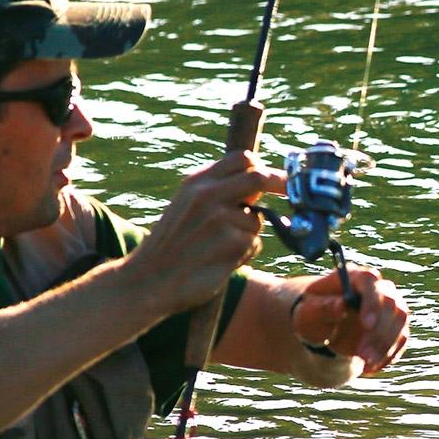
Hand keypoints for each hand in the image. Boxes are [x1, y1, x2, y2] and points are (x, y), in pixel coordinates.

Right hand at [129, 153, 285, 314]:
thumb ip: (217, 192)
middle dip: (280, 184)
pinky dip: (243, 255)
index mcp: (196, 182)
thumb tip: (257, 184)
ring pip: (256, 221)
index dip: (263, 167)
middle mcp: (207, 195)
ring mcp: (219, 219)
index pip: (241, 159)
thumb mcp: (186, 206)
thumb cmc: (173, 245)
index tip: (278, 176)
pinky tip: (219, 261)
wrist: (149, 280)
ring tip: (219, 248)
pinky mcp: (230, 244)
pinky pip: (253, 245)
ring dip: (247, 236)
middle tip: (290, 193)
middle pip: (258, 178)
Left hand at [291, 264, 410, 376]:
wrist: (324, 328)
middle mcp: (378, 287)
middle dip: (378, 332)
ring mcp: (391, 305)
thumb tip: (342, 305)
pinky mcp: (397, 324)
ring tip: (366, 363)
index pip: (369, 281)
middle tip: (363, 356)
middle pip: (390, 303)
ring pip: (400, 321)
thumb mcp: (309, 314)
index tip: (366, 324)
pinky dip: (388, 354)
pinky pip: (401, 338)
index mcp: (353, 277)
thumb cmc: (313, 316)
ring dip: (385, 345)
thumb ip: (323, 309)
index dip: (372, 301)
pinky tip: (370, 366)